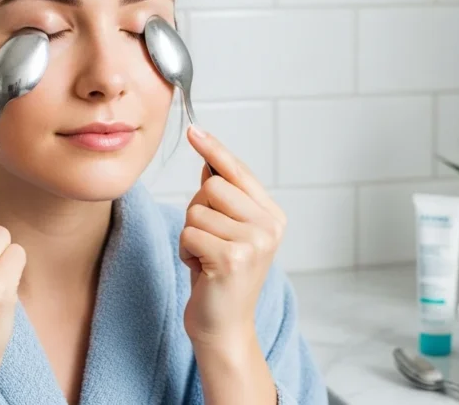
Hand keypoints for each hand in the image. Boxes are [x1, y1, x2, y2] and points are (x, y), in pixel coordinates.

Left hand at [180, 125, 287, 348]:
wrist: (224, 327)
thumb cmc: (222, 277)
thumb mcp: (227, 232)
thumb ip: (224, 198)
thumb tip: (207, 160)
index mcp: (272, 216)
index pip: (238, 171)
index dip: (215, 149)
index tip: (195, 129)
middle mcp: (269, 226)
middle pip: (212, 186)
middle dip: (198, 211)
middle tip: (209, 242)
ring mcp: (254, 242)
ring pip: (197, 211)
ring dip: (191, 236)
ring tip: (206, 258)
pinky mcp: (232, 258)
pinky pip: (189, 234)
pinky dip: (186, 252)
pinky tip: (202, 270)